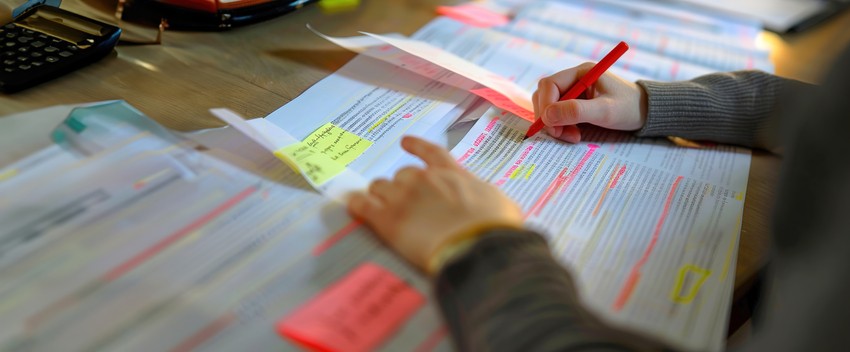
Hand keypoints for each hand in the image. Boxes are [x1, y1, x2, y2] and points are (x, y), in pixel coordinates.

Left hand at [347, 136, 522, 272]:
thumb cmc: (495, 228)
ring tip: (377, 204)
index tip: (405, 142)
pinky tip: (352, 204)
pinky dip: (356, 203)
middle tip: (401, 200)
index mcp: (452, 174)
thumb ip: (485, 198)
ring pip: (380, 187)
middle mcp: (425, 179)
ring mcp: (404, 196)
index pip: (431, 152)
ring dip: (379, 194)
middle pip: (402, 174)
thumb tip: (488, 204)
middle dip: (401, 186)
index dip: (416, 146)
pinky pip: (363, 204)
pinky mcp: (387, 218)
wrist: (476, 245)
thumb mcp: (500, 204)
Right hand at [532, 63, 647, 142]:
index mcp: (581, 73)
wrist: (646, 113)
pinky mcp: (576, 104)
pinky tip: (574, 134)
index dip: (545, 105)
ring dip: (555, 124)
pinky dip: (561, 127)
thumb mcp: (605, 111)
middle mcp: (574, 79)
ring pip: (550, 107)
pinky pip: (558, 115)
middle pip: (545, 95)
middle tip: (560, 134)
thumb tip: (547, 116)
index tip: (551, 125)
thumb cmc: (629, 109)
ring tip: (571, 136)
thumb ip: (576, 111)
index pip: (549, 84)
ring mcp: (574, 92)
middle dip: (549, 117)